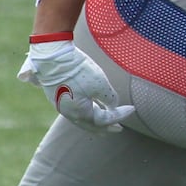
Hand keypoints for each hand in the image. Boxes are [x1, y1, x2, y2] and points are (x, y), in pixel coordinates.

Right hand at [18, 39, 134, 132]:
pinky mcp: (56, 98)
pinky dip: (85, 114)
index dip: (120, 115)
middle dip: (106, 127)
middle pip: (91, 125)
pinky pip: (74, 112)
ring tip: (106, 120)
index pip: (105, 120)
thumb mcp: (100, 84)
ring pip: (81, 120)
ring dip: (95, 122)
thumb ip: (110, 99)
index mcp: (80, 113)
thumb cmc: (78, 71)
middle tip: (119, 128)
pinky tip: (91, 108)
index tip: (133, 108)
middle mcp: (69, 113)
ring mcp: (61, 106)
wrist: (53, 57)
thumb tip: (113, 106)